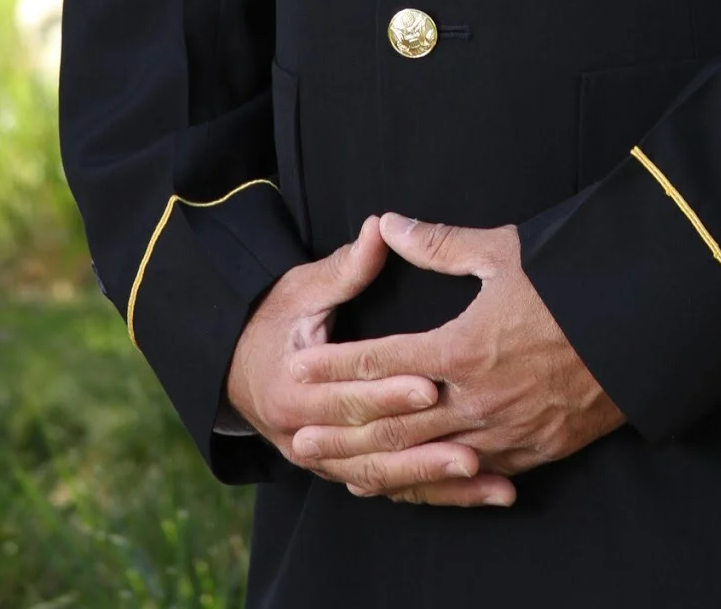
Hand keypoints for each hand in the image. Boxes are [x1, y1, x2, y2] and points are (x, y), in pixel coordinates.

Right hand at [224, 216, 497, 505]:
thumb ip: (346, 267)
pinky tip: (476, 494)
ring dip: (435, 482)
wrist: (233, 368)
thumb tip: (382, 227)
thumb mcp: (301, 289)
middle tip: (473, 450)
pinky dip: (432, 494)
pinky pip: (389, 489)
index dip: (390, 391)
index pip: (350, 395)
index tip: (432, 383)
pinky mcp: (340, 472)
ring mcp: (322, 463)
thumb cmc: (273, 320)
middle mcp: (303, 436)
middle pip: (371, 447)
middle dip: (423, 451)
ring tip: (487, 480)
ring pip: (384, 479)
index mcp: (292, 390)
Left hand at [287, 214, 624, 503]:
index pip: (381, 360)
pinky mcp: (538, 450)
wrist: (645, 326)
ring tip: (343, 474)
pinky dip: (439, 484)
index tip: (297, 368)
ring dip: (383, 469)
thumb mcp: (504, 252)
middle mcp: (478, 398)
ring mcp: (508, 431)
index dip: (336, 366)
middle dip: (343, 432)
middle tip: (298, 441)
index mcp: (463, 346)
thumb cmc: (573, 280)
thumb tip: (386, 223)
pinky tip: (419, 486)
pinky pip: (476, 475)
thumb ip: (438, 244)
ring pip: (429, 461)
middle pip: (395, 424)